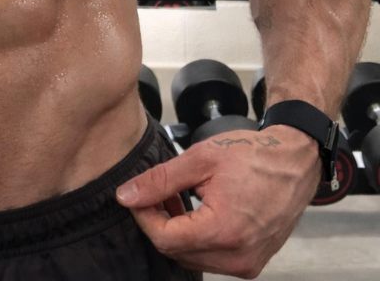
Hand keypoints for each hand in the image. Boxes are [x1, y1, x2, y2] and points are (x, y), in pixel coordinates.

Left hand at [115, 126, 320, 278]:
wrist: (295, 162)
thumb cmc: (253, 155)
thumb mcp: (201, 159)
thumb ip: (160, 180)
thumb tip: (126, 196)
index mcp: (224, 232)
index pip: (164, 239)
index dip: (144, 216)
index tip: (138, 195)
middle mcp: (238, 257)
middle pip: (176, 252)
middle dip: (159, 222)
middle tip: (160, 192)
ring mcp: (247, 264)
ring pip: (192, 258)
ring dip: (177, 231)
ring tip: (178, 197)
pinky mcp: (252, 263)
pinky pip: (211, 258)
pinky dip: (197, 238)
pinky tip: (197, 211)